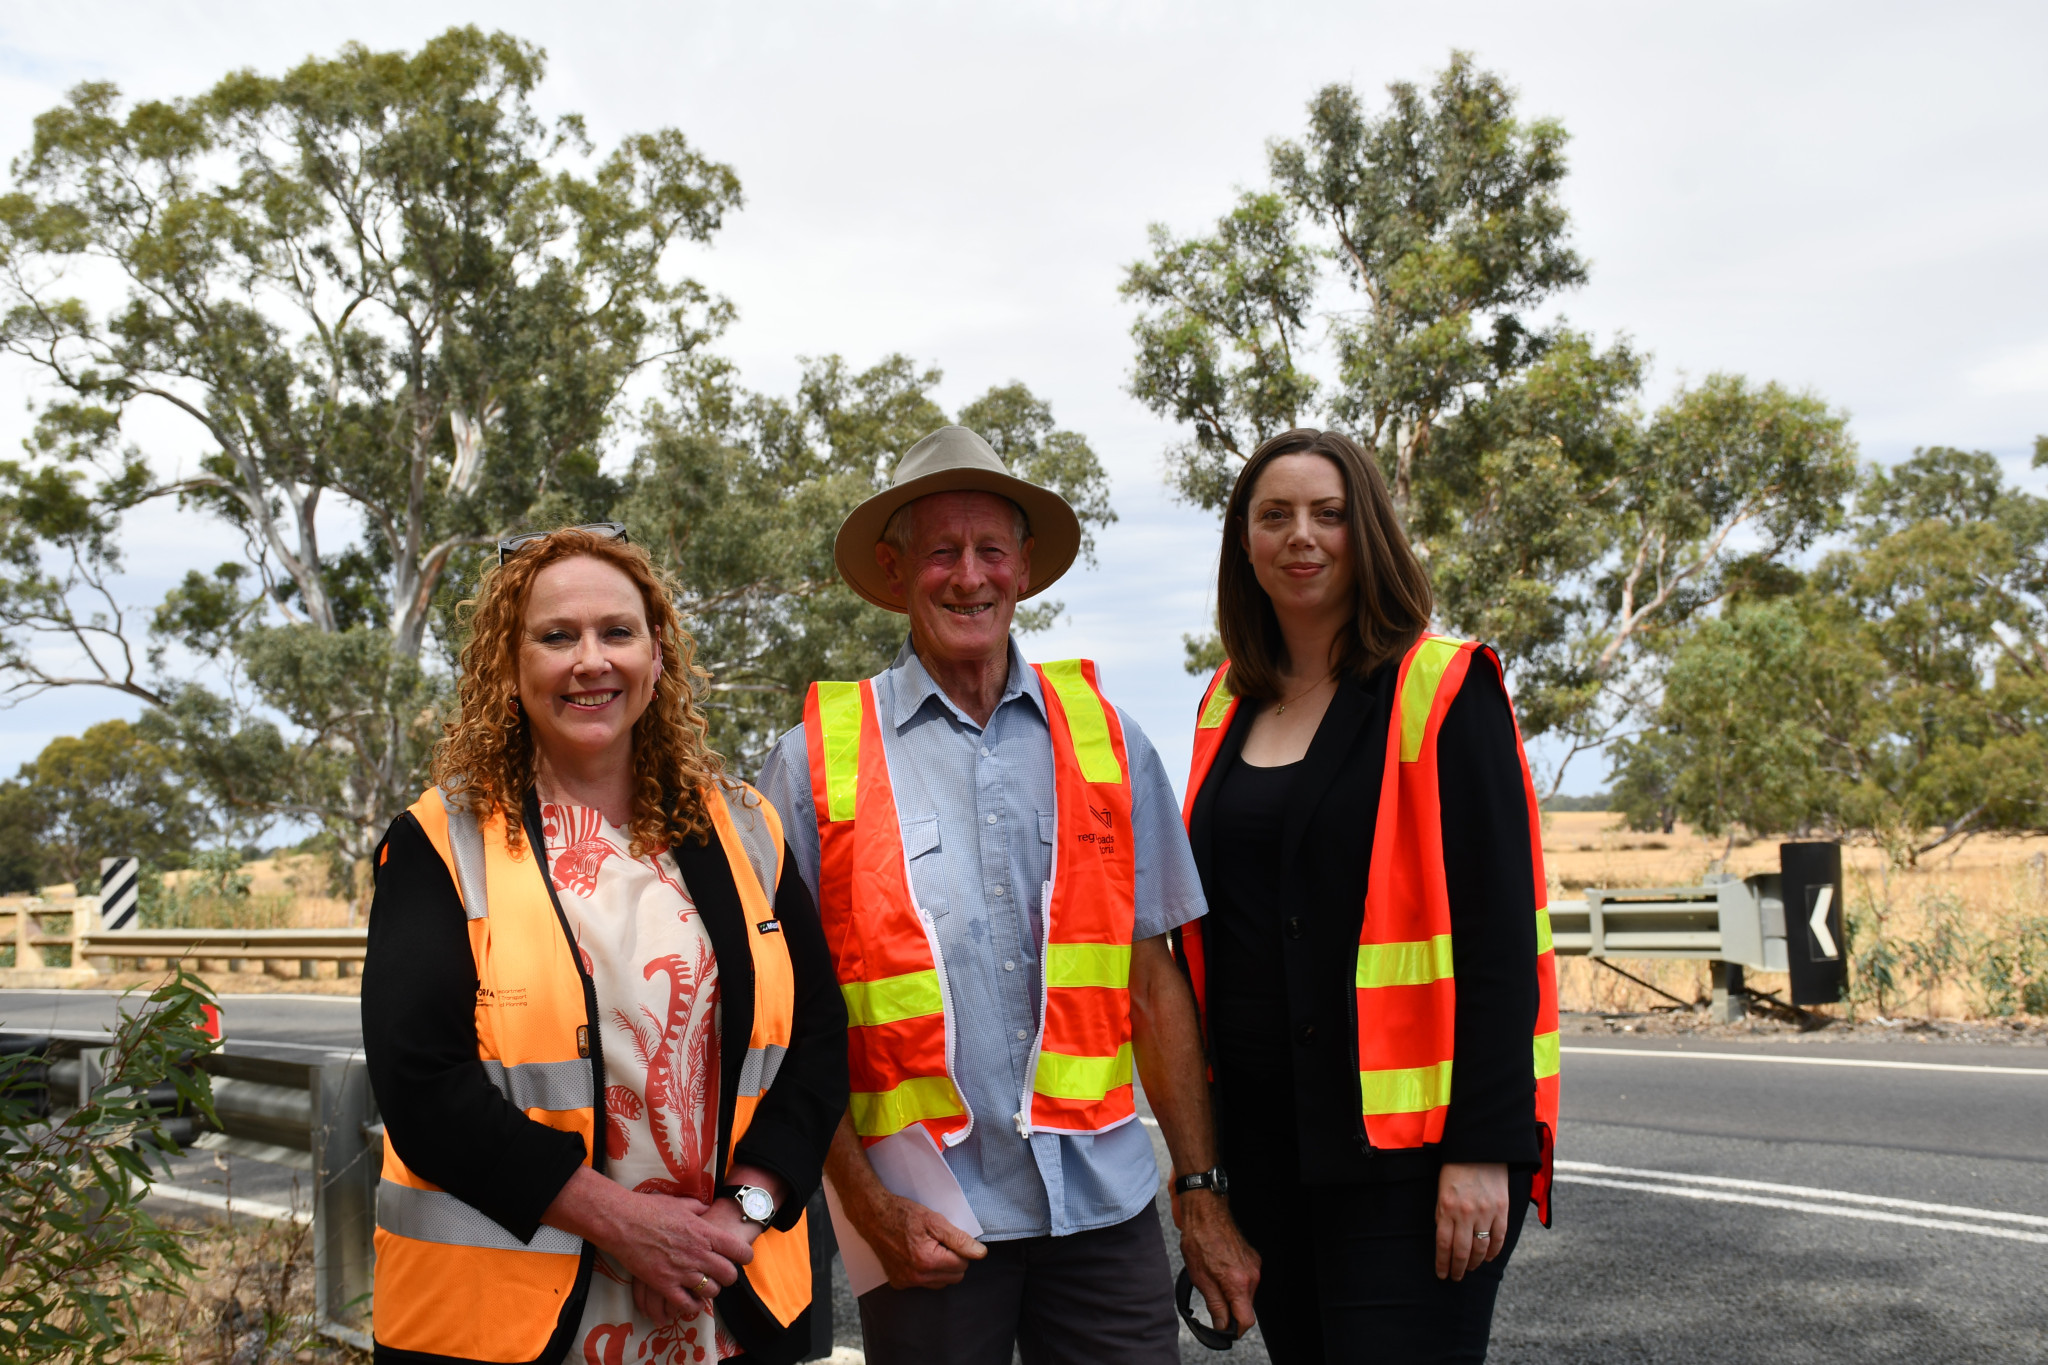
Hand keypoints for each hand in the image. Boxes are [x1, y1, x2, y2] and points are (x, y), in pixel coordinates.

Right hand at [542, 1169, 753, 1319]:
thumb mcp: (680, 1203)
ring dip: (711, 1290)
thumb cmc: (650, 1209)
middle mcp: (698, 1254)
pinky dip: (692, 1306)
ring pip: (711, 1291)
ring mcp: (681, 1271)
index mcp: (705, 1233)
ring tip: (705, 1286)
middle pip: (729, 1275)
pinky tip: (692, 1303)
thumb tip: (707, 1208)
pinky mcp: (664, 1284)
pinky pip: (686, 1304)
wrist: (622, 1222)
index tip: (742, 1258)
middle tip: (722, 1274)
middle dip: (728, 1276)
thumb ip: (698, 1208)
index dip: (745, 1256)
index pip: (739, 1250)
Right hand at [851, 1188, 986, 1289]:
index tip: (949, 1237)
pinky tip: (917, 1255)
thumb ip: (959, 1239)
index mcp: (928, 1261)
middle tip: (939, 1241)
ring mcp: (906, 1282)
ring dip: (941, 1268)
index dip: (961, 1249)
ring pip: (941, 1282)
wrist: (873, 1216)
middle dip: (953, 1260)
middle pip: (954, 1277)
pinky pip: (924, 1283)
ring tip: (929, 1247)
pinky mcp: (898, 1283)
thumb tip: (980, 1253)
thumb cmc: (903, 1214)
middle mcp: (916, 1276)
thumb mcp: (934, 1220)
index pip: (963, 1264)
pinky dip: (926, 1272)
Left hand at [1172, 1191, 1259, 1334]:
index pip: (1246, 1321)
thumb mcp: (1201, 1279)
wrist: (1206, 1212)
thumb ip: (1215, 1306)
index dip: (1234, 1330)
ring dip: (1232, 1294)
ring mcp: (1254, 1266)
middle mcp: (1252, 1275)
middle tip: (1211, 1300)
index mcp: (1239, 1283)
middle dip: (1230, 1310)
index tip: (1224, 1330)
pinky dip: (1234, 1281)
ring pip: (1246, 1294)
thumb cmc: (1199, 1241)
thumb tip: (1222, 1327)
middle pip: (1246, 1308)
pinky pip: (1246, 1279)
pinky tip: (1220, 1269)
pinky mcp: (1253, 1258)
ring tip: (1213, 1279)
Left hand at [1434, 1161, 1508, 1281]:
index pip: (1443, 1244)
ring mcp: (1485, 1212)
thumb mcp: (1442, 1192)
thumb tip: (1445, 1241)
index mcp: (1447, 1208)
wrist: (1481, 1151)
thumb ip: (1443, 1215)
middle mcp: (1466, 1213)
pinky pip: (1499, 1238)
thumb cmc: (1456, 1170)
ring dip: (1475, 1263)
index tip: (1442, 1274)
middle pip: (1462, 1251)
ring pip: (1481, 1248)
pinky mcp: (1502, 1210)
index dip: (1442, 1263)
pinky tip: (1488, 1258)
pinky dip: (1493, 1251)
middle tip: (1456, 1277)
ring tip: (1470, 1269)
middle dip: (1458, 1268)